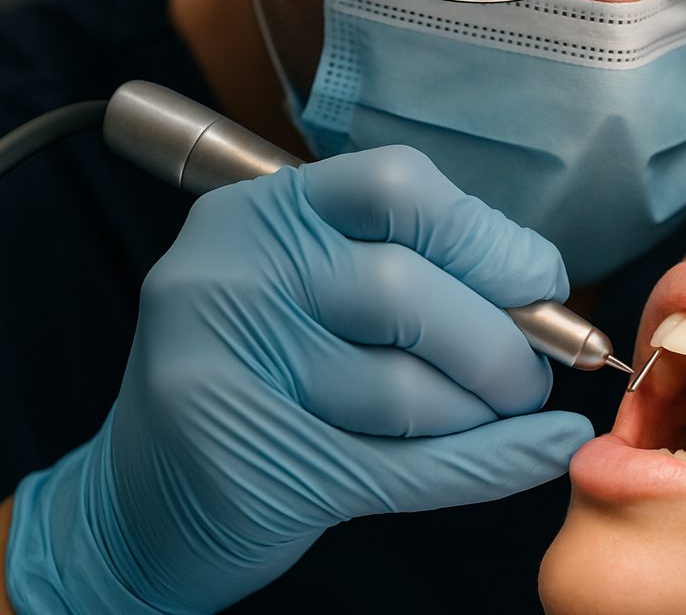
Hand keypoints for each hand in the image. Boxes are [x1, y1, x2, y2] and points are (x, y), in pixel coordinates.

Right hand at [5, 145, 592, 613]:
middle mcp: (231, 276)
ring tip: (493, 415)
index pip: (396, 187)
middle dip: (501, 342)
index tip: (540, 282)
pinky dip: (494, 463)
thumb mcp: (311, 292)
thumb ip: (410, 268)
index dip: (487, 237)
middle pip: (408, 290)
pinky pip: (407, 466)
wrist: (142, 499)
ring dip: (484, 414)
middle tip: (529, 374)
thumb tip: (541, 289)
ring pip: (408, 390)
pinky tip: (542, 450)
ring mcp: (225, 372)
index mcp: (261, 212)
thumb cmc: (262, 378)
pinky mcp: (247, 466)